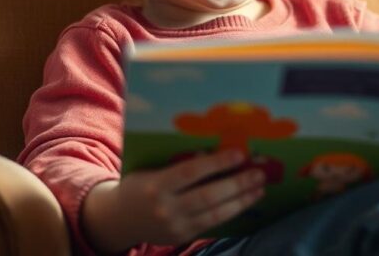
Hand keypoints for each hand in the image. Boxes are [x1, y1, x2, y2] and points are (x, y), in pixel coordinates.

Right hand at [82, 149, 265, 252]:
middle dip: (237, 184)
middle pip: (208, 197)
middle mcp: (165, 208)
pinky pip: (212, 224)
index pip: (190, 172)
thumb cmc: (139, 183)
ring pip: (215, 214)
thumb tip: (213, 141)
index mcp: (155, 185)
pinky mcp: (182, 236)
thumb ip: (176, 161)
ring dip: (241, 200)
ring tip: (259, 187)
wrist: (119, 218)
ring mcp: (174, 226)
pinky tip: (246, 201)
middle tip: (258, 173)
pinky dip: (232, 211)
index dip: (217, 163)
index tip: (239, 153)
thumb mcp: (150, 168)